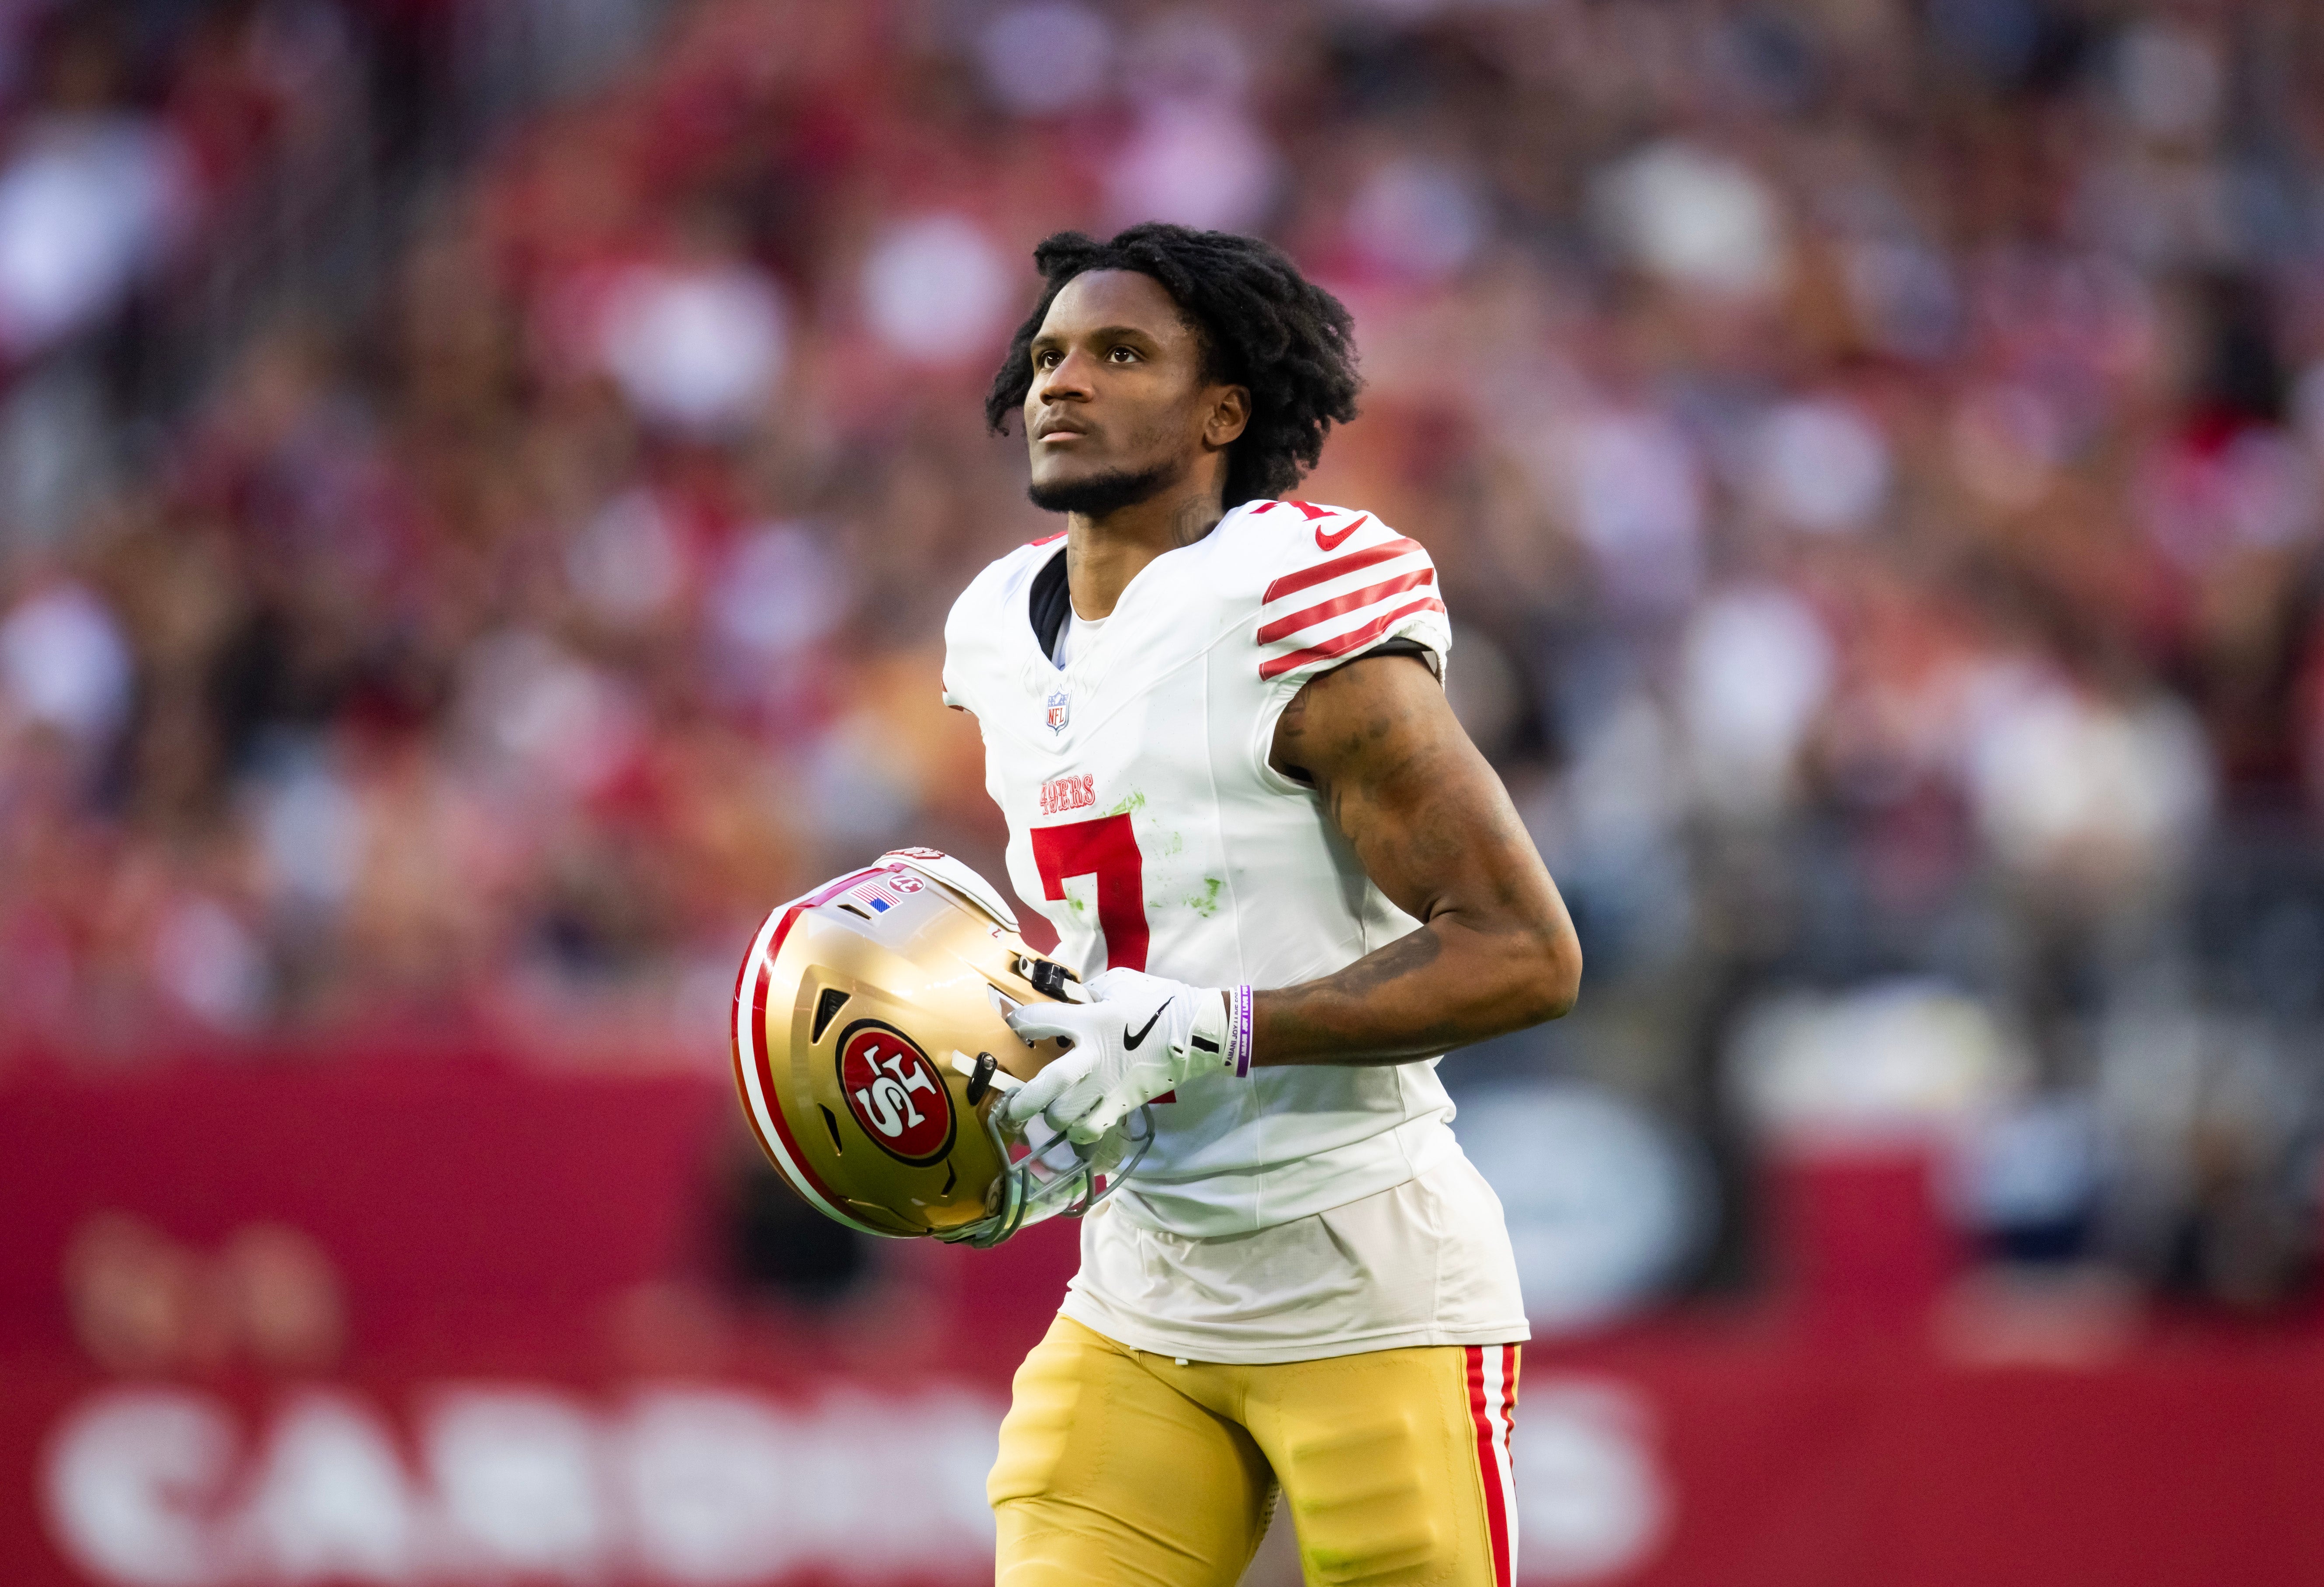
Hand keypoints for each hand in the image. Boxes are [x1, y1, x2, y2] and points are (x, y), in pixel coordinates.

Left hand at [1001, 969, 1234, 1143]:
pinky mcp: (1123, 1104)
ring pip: (1066, 1117)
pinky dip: (1078, 1132)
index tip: (1015, 1024)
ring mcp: (1109, 1086)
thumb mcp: (1119, 984)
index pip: (1040, 1022)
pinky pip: (1091, 1130)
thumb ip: (1087, 993)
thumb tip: (1065, 1000)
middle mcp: (1095, 1057)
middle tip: (1011, 1107)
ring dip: (1052, 1117)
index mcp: (1092, 1020)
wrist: (1200, 1033)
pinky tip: (1076, 1125)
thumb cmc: (1159, 1002)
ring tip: (1049, 1113)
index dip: (1021, 1023)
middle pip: (1048, 1085)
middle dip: (1023, 1100)